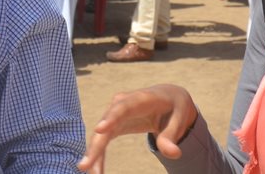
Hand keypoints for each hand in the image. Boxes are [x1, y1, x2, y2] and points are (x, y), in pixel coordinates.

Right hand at [77, 84, 198, 172]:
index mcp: (141, 99)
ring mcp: (115, 114)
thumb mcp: (179, 118)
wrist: (167, 98)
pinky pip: (103, 141)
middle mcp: (122, 104)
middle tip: (84, 165)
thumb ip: (172, 135)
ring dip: (94, 154)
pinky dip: (99, 155)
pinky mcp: (113, 125)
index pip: (124, 107)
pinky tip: (96, 171)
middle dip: (96, 145)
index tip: (100, 130)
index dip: (112, 118)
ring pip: (100, 135)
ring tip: (90, 173)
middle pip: (107, 124)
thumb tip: (174, 155)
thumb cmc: (174, 107)